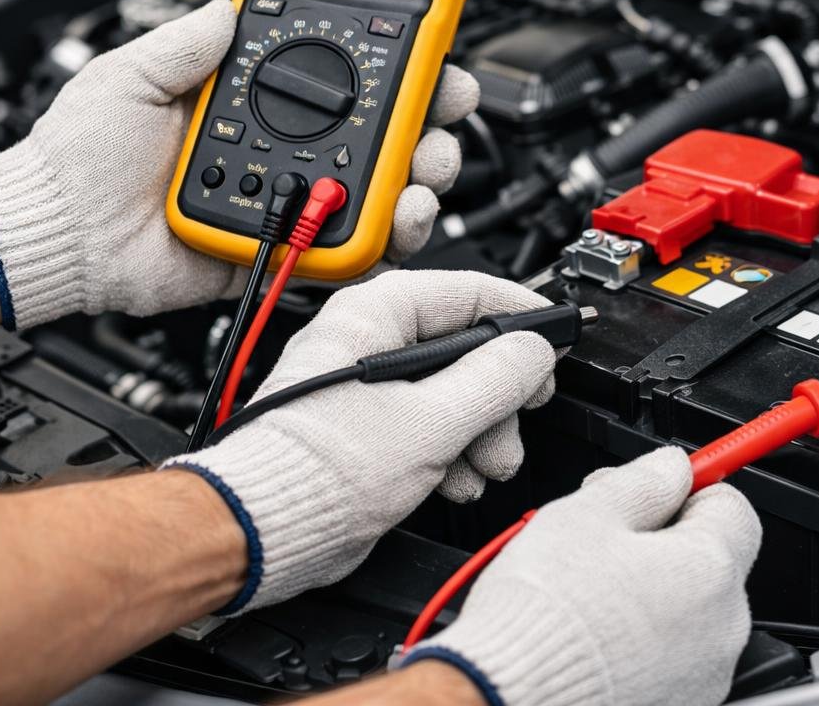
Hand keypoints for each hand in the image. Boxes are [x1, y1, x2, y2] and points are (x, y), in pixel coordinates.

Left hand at [0, 0, 477, 327]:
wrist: (59, 233)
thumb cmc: (82, 157)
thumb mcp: (129, 74)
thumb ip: (184, 43)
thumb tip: (227, 7)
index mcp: (257, 99)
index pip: (343, 72)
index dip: (395, 60)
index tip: (432, 46)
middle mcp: (285, 146)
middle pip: (384, 131)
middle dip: (433, 118)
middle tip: (447, 108)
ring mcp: (292, 197)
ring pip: (380, 188)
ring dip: (421, 176)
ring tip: (425, 169)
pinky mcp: (286, 248)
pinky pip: (347, 249)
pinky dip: (383, 238)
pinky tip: (396, 219)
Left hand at [168, 269, 557, 610]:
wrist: (263, 529)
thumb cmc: (319, 468)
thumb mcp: (435, 420)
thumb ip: (498, 379)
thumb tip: (535, 351)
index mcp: (375, 313)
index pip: (469, 290)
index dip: (521, 316)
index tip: (556, 337)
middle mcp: (367, 340)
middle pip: (464, 347)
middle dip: (501, 394)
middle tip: (522, 417)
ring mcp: (365, 385)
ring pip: (450, 391)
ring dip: (480, 432)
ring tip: (488, 464)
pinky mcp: (365, 428)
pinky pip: (426, 424)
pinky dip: (450, 450)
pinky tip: (458, 480)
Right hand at [415, 447, 760, 705]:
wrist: (506, 697)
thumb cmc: (543, 616)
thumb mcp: (587, 515)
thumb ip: (643, 482)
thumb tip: (671, 467)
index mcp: (709, 571)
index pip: (732, 506)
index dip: (688, 490)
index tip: (656, 491)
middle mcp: (721, 630)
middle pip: (710, 560)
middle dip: (663, 542)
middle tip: (605, 537)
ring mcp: (703, 677)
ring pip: (690, 611)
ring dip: (653, 593)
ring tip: (591, 592)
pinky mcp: (679, 704)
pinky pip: (673, 657)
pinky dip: (644, 641)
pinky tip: (597, 635)